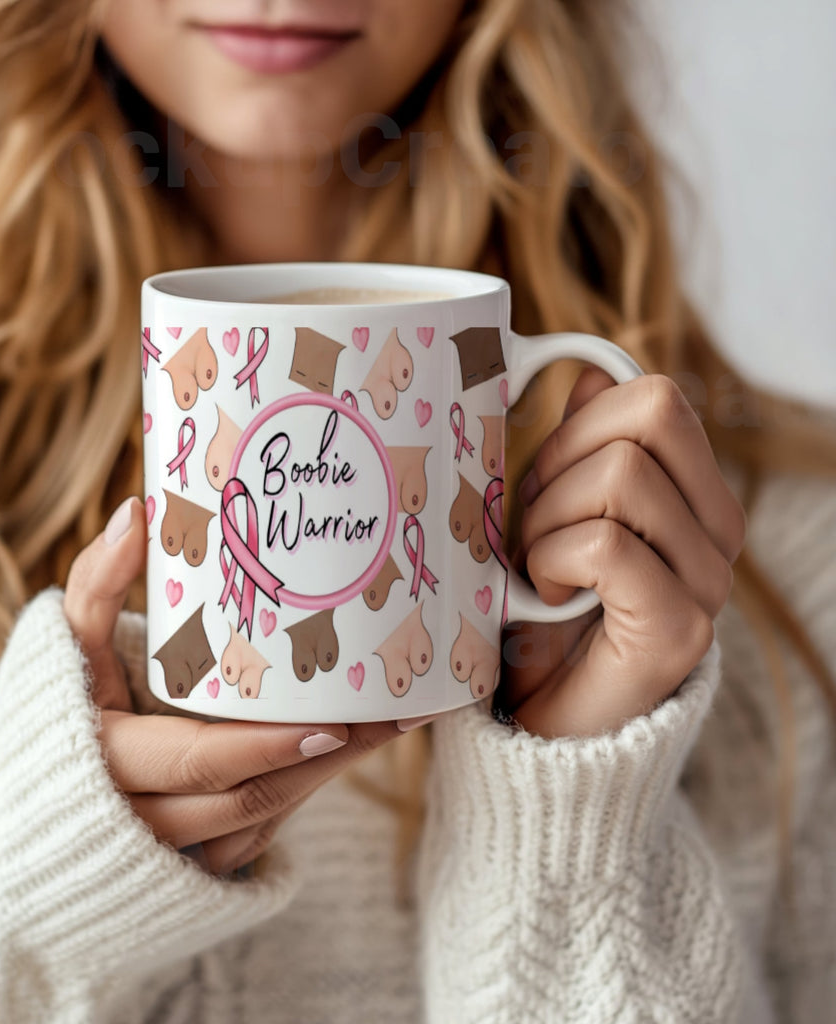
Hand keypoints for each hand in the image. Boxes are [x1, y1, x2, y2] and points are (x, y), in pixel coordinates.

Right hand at [63, 497, 415, 875]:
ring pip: (260, 820)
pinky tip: (347, 750)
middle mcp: (138, 822)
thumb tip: (136, 512)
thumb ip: (96, 583)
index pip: (197, 762)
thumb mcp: (70, 648)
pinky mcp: (194, 864)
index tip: (332, 724)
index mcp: (105, 763)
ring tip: (384, 726)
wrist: (51, 801)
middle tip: (378, 717)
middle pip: (246, 797)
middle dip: (318, 760)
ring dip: (322, 777)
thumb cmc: (62, 709)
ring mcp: (170, 853)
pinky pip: (257, 837)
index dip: (266, 749)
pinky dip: (301, 793)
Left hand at [496, 370, 745, 738]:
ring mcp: (707, 581)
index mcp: (692, 495)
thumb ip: (576, 448)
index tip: (540, 484)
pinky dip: (552, 561)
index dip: (578, 426)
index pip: (657, 397)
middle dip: (563, 458)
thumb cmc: (539, 612)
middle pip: (651, 413)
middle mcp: (717, 532)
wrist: (544, 722)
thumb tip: (587, 372)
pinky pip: (605, 545)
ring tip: (536, 567)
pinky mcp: (678, 630)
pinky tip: (548, 594)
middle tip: (533, 523)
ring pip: (620, 475)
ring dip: (545, 519)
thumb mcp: (549, 515)